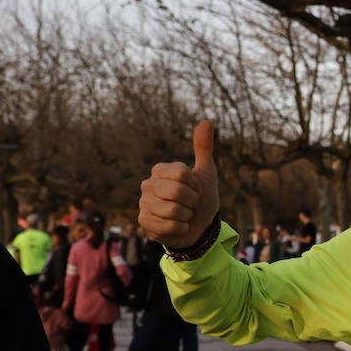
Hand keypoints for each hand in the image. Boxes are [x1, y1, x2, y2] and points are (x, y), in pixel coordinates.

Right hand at [139, 121, 219, 247]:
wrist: (198, 227)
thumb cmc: (201, 199)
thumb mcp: (206, 174)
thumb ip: (203, 149)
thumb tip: (207, 121)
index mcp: (160, 170)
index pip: (182, 173)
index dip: (196, 186)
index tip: (196, 190)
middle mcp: (148, 184)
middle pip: (178, 191)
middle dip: (193, 202)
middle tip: (191, 205)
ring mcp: (143, 203)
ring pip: (173, 210)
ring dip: (187, 216)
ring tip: (184, 215)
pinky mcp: (143, 222)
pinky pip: (168, 226)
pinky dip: (180, 229)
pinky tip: (177, 227)